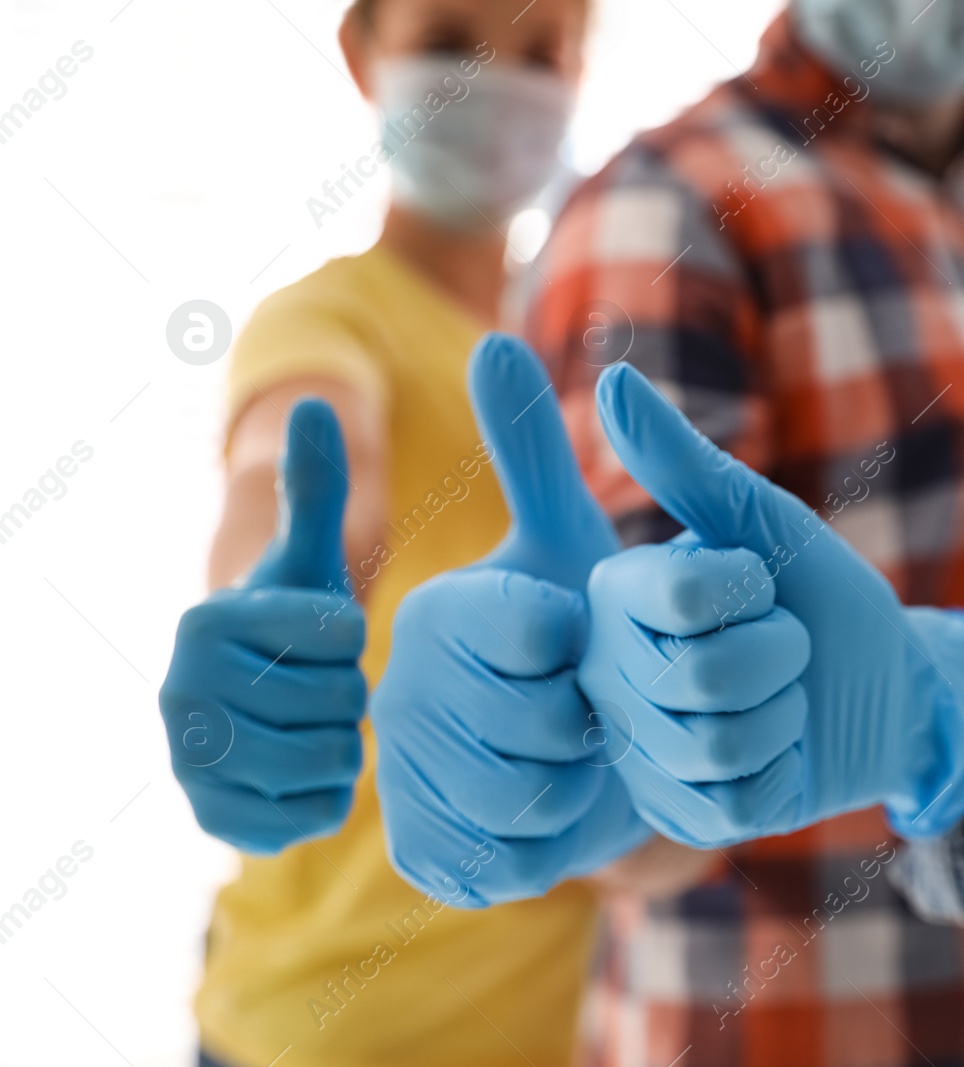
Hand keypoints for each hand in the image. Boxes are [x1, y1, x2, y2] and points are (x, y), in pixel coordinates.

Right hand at [159, 399, 365, 853]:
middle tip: (317, 687)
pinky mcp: (213, 821)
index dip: (352, 638)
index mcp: (205, 622)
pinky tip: (304, 770)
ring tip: (314, 724)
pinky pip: (315, 814)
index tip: (318, 638)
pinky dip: (328, 796)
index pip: (341, 635)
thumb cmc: (296, 624)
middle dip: (348, 694)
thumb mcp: (310, 557)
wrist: (257, 703)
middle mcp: (180, 695)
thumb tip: (317, 403)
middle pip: (338, 702)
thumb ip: (316, 487)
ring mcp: (189, 764)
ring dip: (343, 743)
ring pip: (331, 758)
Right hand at [371, 334, 648, 906]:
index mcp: (435, 613)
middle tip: (592, 704)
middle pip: (539, 720)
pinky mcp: (422, 855)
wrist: (588, 753)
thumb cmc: (587, 636)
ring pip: (529, 796)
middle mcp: (397, 695)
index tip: (585, 638)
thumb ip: (530, 449)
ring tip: (578, 752)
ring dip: (582, 779)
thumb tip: (490, 339)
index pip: (538, 630)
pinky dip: (559, 841)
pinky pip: (514, 858)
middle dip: (592, 717)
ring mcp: (402, 781)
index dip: (590, 642)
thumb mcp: (566, 539)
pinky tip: (557, 807)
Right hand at [577, 365, 963, 847]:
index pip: (679, 593)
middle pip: (703, 674)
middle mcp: (607, 676)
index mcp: (614, 599)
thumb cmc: (821, 595)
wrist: (886, 684)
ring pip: (718, 739)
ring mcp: (641, 753)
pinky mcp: (683, 815)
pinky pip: (734, 798)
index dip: (750, 589)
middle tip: (783, 650)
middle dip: (780, 654)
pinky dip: (784, 769)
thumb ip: (686, 462)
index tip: (760, 586)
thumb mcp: (765, 525)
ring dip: (786, 713)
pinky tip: (778, 754)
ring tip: (781, 700)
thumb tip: (612, 378)